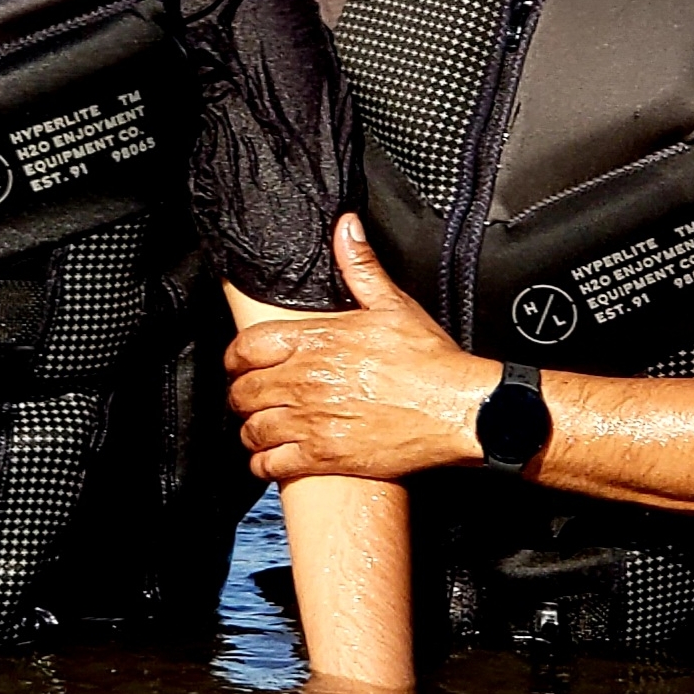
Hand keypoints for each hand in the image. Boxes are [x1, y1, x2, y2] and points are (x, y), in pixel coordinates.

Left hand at [225, 215, 500, 482]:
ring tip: (260, 426)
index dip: (235, 356)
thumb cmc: (430, 362)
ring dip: (251, 428)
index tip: (239, 362)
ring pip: (252, 429)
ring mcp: (312, 422)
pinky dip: (264, 463)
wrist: (458, 410)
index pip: (247, 347)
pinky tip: (272, 457)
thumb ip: (360, 266)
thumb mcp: (394, 304)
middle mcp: (307, 382)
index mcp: (317, 341)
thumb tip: (346, 228)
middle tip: (250, 395)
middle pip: (243, 390)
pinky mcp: (325, 457)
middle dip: (240, 392)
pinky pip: (272, 465)